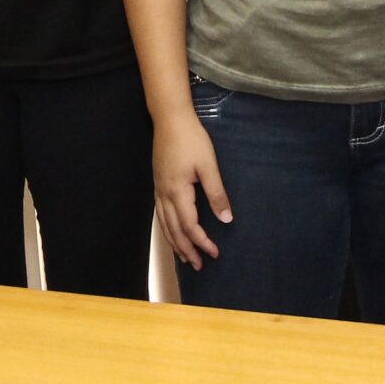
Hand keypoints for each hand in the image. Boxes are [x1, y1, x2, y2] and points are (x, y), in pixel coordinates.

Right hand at [153, 112, 231, 269]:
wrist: (169, 119)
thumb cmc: (191, 139)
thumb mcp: (208, 165)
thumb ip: (216, 193)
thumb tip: (226, 219)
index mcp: (178, 191)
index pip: (190, 226)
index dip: (202, 242)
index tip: (215, 253)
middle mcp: (164, 194)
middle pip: (174, 230)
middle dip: (187, 249)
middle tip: (199, 265)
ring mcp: (158, 189)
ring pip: (164, 224)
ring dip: (175, 242)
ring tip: (185, 257)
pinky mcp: (158, 183)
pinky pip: (160, 214)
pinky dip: (167, 229)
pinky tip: (172, 232)